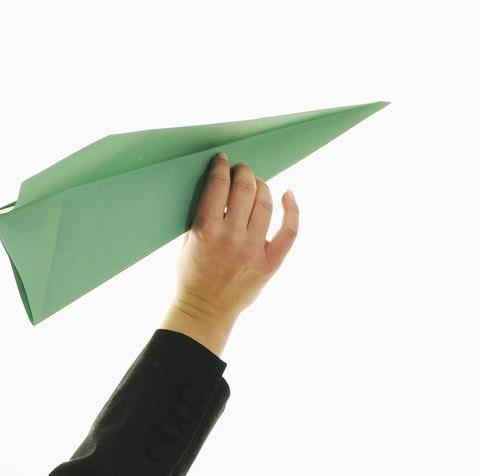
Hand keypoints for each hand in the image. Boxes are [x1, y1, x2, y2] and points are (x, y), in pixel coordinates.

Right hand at [172, 153, 299, 332]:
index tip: (223, 161)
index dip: (222, 168)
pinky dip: (291, 209)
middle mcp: (231, 238)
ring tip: (257, 184)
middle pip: (245, 190)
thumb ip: (204, 217)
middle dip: (244, 173)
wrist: (204, 310)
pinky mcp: (270, 262)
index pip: (218, 187)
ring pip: (265, 204)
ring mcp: (253, 250)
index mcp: (205, 231)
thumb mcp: (188, 243)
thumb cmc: (192, 276)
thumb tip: (221, 189)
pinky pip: (289, 230)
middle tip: (242, 170)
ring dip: (262, 186)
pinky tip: (288, 195)